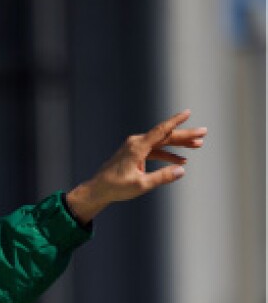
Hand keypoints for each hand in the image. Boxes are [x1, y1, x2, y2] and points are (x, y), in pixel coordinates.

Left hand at [65, 109, 206, 223]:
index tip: (188, 112)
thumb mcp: (141, 184)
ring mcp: (135, 148)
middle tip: (204, 133)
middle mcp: (136, 143)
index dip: (175, 121)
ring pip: (161, 143)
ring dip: (179, 145)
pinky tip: (180, 159)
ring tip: (198, 145)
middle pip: (165, 136)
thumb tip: (182, 170)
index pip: (160, 130)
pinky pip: (155, 152)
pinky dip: (167, 154)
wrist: (98, 190)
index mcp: (137, 147)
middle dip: (185, 135)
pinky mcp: (134, 155)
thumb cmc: (116, 187)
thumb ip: (162, 177)